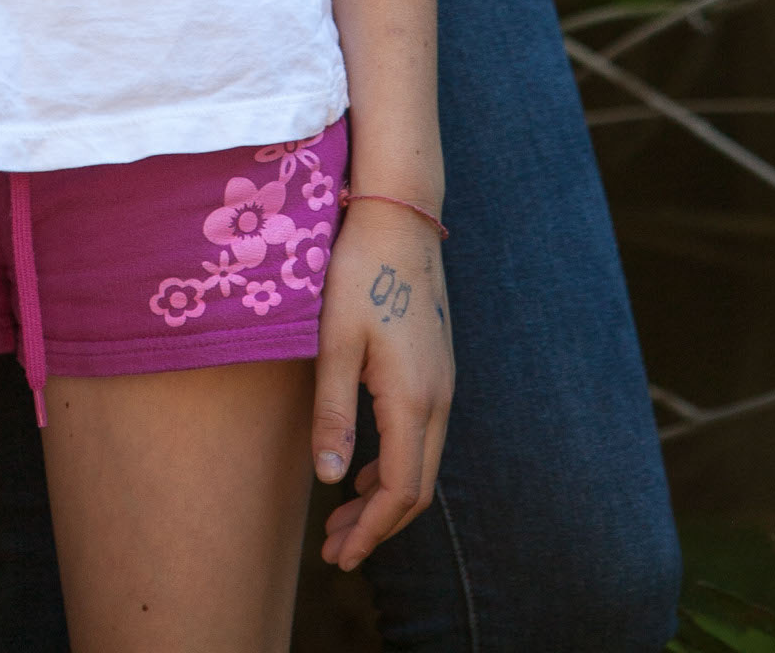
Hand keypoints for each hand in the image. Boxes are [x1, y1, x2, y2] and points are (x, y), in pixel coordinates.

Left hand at [311, 202, 454, 569]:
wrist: (400, 216)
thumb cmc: (358, 272)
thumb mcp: (334, 341)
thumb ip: (332, 411)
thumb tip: (331, 480)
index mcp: (414, 399)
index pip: (401, 491)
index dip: (371, 532)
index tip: (340, 558)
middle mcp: (439, 399)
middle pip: (416, 488)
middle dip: (376, 526)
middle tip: (334, 550)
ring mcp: (443, 383)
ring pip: (421, 463)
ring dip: (384, 497)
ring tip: (340, 517)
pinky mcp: (436, 369)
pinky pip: (422, 436)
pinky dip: (394, 465)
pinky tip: (362, 467)